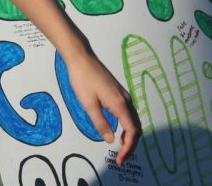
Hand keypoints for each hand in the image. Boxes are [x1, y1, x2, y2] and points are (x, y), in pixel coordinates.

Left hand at [63, 49, 139, 164]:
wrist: (81, 58)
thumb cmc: (82, 79)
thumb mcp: (88, 104)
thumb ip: (100, 123)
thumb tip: (111, 140)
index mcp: (120, 104)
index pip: (132, 131)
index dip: (128, 148)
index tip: (120, 158)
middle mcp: (126, 100)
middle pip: (136, 127)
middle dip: (130, 144)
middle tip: (120, 157)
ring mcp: (123, 95)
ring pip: (133, 120)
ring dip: (129, 135)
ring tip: (120, 147)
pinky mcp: (118, 92)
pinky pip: (127, 113)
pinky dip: (126, 125)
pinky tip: (118, 129)